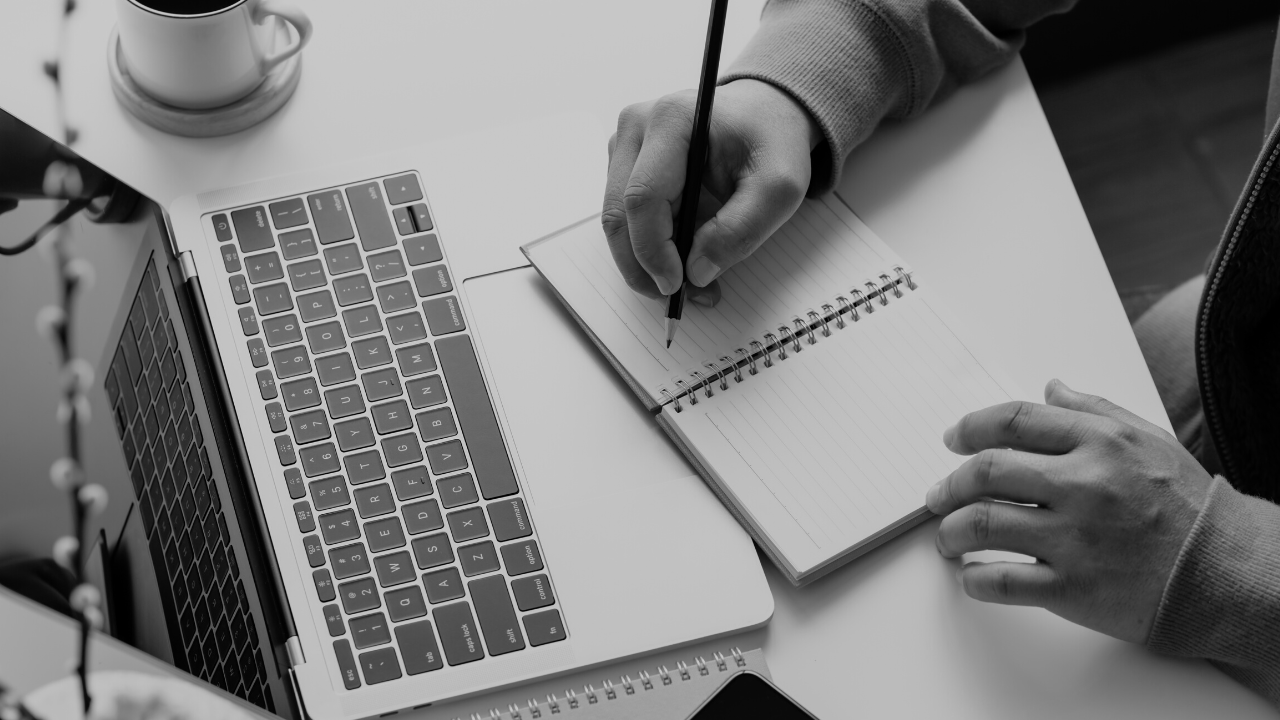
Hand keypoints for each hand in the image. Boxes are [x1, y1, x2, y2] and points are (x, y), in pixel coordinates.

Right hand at [603, 79, 821, 304]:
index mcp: (672, 120)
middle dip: (643, 267)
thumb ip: (741, 230)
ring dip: (645, 262)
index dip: (653, 250)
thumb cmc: (771, 142)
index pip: (642, 197)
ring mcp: (625, 144)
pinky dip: (648, 247)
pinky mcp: (625, 163)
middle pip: (618, 214)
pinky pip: (625, 217)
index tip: (677, 285)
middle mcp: (637, 126)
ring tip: (690, 283)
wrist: (765, 114)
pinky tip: (681, 258)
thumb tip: (696, 272)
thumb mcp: (779, 187)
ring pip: (617, 220)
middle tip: (678, 298)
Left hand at [925, 379, 1214, 643]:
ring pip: (983, 524)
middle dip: (949, 483)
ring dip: (951, 531)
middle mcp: (1083, 485)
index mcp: (1099, 443)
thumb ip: (1094, 411)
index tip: (952, 439)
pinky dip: (974, 579)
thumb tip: (1050, 389)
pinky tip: (971, 576)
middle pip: (986, 471)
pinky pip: (1002, 581)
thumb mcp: (1148, 440)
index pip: (1013, 421)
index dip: (971, 428)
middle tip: (937, 495)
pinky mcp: (1074, 588)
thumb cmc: (1187, 507)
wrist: (1226, 573)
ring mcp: (1076, 538)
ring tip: (947, 537)